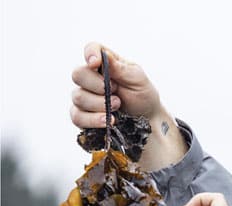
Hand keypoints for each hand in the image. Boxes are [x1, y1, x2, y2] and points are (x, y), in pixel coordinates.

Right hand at [70, 43, 186, 168]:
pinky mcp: (84, 117)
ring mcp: (85, 98)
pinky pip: (77, 117)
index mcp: (105, 63)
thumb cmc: (143, 96)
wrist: (147, 123)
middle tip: (115, 92)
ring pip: (78, 97)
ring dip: (99, 104)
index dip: (90, 54)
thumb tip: (104, 55)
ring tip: (117, 107)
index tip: (96, 64)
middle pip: (78, 74)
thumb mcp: (137, 79)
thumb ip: (120, 68)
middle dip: (97, 86)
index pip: (90, 50)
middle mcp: (91, 78)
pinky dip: (92, 120)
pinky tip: (106, 121)